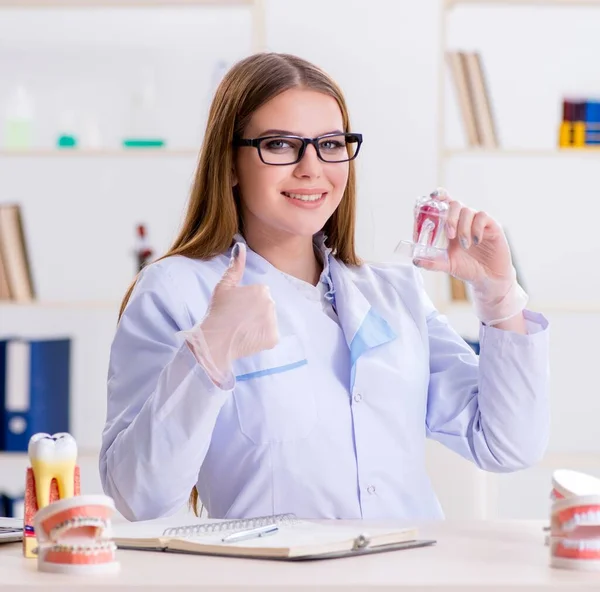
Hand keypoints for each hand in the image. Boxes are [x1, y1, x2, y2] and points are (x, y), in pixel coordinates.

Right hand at [185, 243, 278, 381]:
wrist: (212, 342)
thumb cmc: (216, 312)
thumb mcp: (224, 286)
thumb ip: (235, 266)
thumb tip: (240, 245)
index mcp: (261, 290)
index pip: (260, 294)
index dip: (247, 302)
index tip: (236, 308)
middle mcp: (270, 304)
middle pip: (265, 307)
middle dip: (255, 312)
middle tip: (238, 319)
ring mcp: (273, 322)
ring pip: (268, 321)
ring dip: (259, 324)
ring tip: (242, 329)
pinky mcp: (273, 338)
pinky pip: (270, 335)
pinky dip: (261, 338)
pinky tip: (248, 337)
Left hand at [413, 188, 510, 283]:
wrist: (488, 278)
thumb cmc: (468, 268)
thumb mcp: (448, 265)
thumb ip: (432, 262)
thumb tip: (415, 260)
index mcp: (452, 225)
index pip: (446, 204)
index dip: (439, 196)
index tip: (432, 197)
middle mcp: (464, 221)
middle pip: (455, 204)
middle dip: (450, 218)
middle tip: (449, 235)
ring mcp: (478, 222)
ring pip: (468, 211)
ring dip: (463, 228)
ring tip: (465, 245)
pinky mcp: (492, 226)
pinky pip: (483, 217)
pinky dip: (477, 228)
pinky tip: (476, 241)